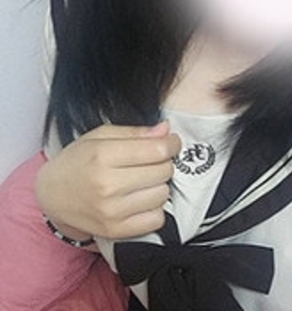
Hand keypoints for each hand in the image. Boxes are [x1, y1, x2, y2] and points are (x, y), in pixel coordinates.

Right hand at [35, 122, 180, 240]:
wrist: (51, 195)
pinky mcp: (116, 231)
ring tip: (144, 180)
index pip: (157, 150)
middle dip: (164, 162)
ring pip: (162, 194)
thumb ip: (135, 132)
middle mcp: (108, 185)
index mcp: (104, 155)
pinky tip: (142, 199)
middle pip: (163, 171)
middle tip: (152, 161)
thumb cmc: (77, 160)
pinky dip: (155, 208)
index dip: (171, 144)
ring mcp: (112, 211)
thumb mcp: (100, 136)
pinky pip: (156, 219)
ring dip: (159, 185)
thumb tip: (165, 130)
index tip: (170, 142)